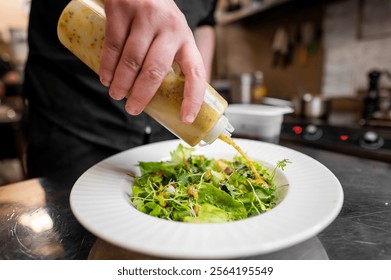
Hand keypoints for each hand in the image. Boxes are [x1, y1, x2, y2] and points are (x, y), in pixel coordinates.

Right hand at [99, 0, 205, 123]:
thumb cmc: (156, 13)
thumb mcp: (171, 32)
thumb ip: (168, 56)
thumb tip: (157, 93)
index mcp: (185, 38)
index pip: (196, 71)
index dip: (193, 97)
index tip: (186, 118)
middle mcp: (169, 27)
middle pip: (156, 70)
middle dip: (142, 95)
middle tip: (133, 109)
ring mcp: (146, 17)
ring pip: (132, 60)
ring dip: (122, 84)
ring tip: (116, 95)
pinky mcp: (122, 9)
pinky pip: (113, 45)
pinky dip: (108, 66)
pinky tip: (106, 78)